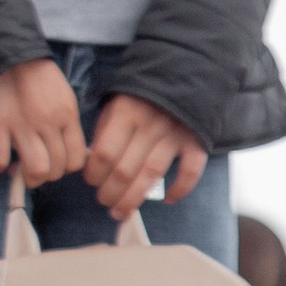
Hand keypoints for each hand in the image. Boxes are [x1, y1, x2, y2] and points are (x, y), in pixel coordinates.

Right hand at [0, 59, 84, 188]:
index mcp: (67, 114)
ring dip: (25, 176)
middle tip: (32, 166)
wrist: (4, 53)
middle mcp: (48, 122)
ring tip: (16, 168)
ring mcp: (21, 124)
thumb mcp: (62, 96)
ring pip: (35, 171)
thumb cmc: (34, 77)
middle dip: (44, 174)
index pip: (76, 160)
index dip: (64, 167)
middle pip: (56, 169)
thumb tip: (68, 155)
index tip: (53, 162)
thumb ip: (67, 124)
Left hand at [83, 91, 206, 216]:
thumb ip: (104, 131)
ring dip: (133, 198)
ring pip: (151, 175)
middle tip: (103, 201)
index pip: (105, 153)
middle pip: (125, 169)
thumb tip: (92, 163)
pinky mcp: (195, 141)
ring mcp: (175, 134)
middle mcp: (150, 124)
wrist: (182, 73)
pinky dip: (180, 188)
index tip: (90, 181)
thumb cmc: (140, 97)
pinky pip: (190, 170)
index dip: (94, 173)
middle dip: (110, 192)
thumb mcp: (115, 104)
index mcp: (126, 112)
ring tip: (120, 211)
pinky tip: (167, 199)